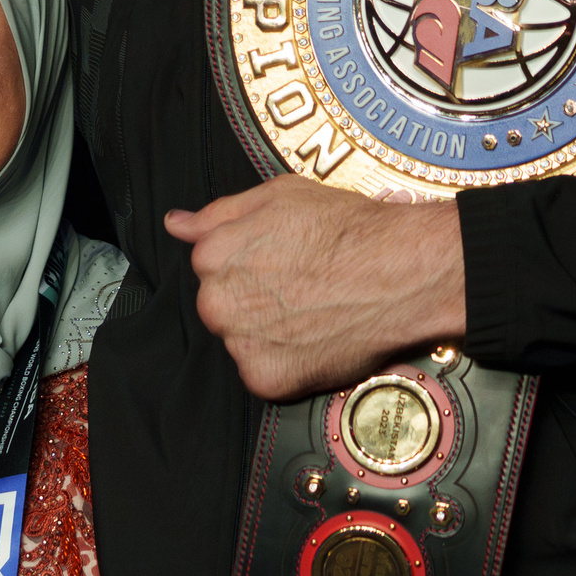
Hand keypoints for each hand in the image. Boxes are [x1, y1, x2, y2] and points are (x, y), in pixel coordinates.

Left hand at [168, 176, 465, 400]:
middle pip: (221, 305)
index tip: (283, 260)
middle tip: (300, 289)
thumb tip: (174, 224)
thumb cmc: (346, 227)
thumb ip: (219, 213)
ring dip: (265, 333)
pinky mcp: (266, 379)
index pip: (210, 264)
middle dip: (250, 299)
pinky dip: (285, 364)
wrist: (402, 272)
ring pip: (241, 340)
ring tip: (312, 315)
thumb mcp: (279, 195)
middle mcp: (216, 303)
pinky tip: (315, 342)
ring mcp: (240, 344)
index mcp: (211, 256)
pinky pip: (262, 373)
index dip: (250, 261)